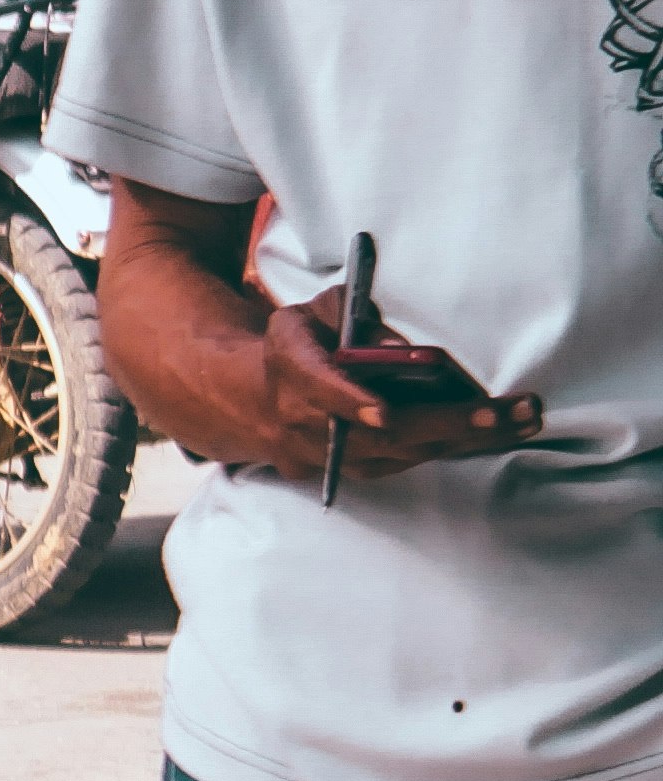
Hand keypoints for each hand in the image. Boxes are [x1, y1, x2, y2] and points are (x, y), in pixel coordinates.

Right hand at [241, 287, 543, 481]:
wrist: (257, 401)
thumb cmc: (302, 344)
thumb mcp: (314, 311)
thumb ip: (351, 313)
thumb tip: (400, 347)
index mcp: (291, 367)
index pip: (316, 386)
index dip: (349, 401)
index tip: (382, 412)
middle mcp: (306, 420)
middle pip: (379, 432)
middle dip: (446, 423)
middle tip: (504, 412)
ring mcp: (330, 454)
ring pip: (402, 452)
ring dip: (466, 437)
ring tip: (523, 418)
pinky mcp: (353, 470)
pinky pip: (407, 460)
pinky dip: (452, 445)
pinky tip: (496, 430)